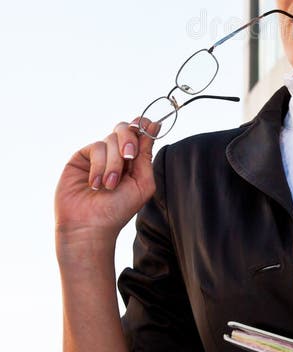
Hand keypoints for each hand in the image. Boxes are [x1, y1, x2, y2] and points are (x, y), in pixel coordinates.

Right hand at [55, 119, 157, 248]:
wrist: (91, 227)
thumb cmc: (118, 210)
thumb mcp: (142, 183)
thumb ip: (146, 155)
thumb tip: (153, 124)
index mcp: (133, 160)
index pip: (139, 133)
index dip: (143, 126)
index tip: (149, 126)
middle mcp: (115, 154)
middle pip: (125, 128)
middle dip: (130, 140)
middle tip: (129, 157)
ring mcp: (98, 155)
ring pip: (111, 139)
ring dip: (114, 163)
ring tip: (110, 185)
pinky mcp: (80, 158)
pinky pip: (96, 147)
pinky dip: (99, 165)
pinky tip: (96, 184)